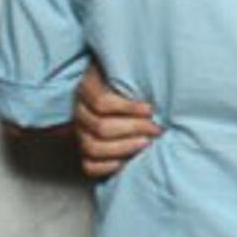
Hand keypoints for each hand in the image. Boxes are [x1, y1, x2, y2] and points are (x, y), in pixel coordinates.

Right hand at [74, 56, 160, 175]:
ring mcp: (80, 133)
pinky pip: (89, 166)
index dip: (128, 108)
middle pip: (100, 127)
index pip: (102, 102)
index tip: (150, 109)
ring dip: (125, 148)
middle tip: (155, 129)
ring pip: (93, 147)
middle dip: (133, 129)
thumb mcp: (128, 70)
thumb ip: (136, 75)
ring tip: (147, 143)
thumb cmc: (128, 82)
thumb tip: (157, 81)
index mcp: (86, 88)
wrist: (117, 94)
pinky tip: (128, 161)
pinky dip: (108, 167)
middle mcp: (79, 111)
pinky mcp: (84, 153)